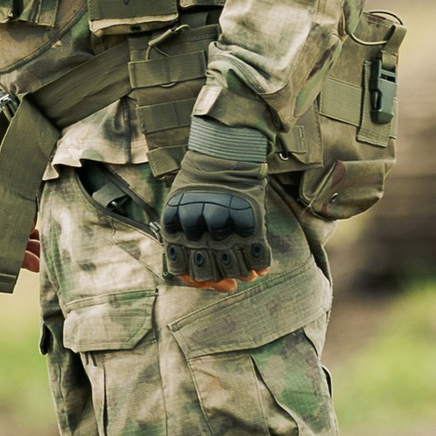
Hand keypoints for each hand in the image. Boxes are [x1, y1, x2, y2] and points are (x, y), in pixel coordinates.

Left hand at [161, 113, 272, 287]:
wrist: (223, 152)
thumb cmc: (200, 183)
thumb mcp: (179, 205)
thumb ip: (182, 237)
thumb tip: (193, 274)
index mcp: (175, 224)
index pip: (181, 268)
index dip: (195, 281)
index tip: (208, 282)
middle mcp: (197, 226)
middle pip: (205, 270)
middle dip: (217, 281)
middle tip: (229, 282)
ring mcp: (224, 223)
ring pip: (231, 266)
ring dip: (238, 273)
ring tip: (245, 273)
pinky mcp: (249, 218)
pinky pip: (257, 252)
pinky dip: (259, 263)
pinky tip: (260, 267)